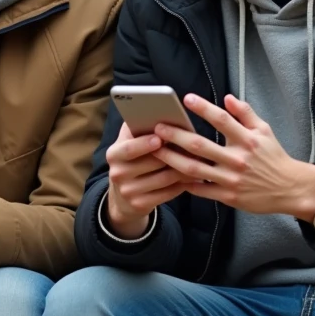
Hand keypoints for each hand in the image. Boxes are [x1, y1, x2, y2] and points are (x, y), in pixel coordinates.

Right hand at [105, 123, 196, 238]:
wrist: (123, 196)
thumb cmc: (133, 159)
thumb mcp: (128, 142)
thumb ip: (138, 126)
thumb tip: (156, 110)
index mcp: (114, 154)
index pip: (128, 148)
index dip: (144, 143)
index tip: (160, 138)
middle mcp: (118, 174)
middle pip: (151, 163)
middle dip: (173, 154)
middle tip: (193, 146)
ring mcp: (128, 192)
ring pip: (164, 178)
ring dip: (184, 168)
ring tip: (200, 159)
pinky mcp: (140, 205)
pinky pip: (168, 193)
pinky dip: (182, 184)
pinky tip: (194, 176)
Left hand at [153, 94, 314, 220]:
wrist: (289, 189)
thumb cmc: (274, 157)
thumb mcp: (265, 130)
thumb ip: (245, 113)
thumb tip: (227, 97)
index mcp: (248, 140)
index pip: (222, 119)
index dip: (203, 108)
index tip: (187, 99)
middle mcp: (238, 159)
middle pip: (200, 145)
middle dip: (176, 135)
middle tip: (158, 127)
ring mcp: (231, 179)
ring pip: (195, 169)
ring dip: (173, 159)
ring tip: (157, 150)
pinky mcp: (228, 196)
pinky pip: (201, 190)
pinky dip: (185, 183)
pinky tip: (170, 174)